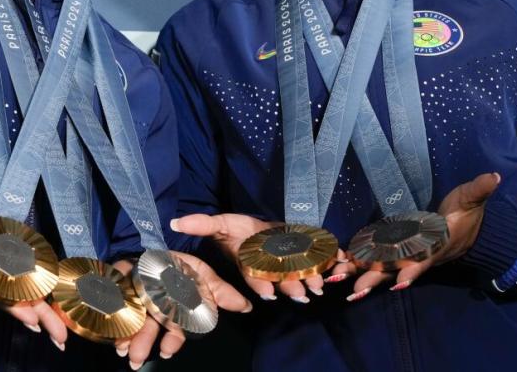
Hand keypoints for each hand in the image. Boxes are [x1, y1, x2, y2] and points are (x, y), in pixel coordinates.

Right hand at [0, 189, 68, 349]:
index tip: (32, 319)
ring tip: (61, 333)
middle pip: (11, 299)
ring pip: (19, 294)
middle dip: (36, 316)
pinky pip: (20, 281)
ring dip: (40, 312)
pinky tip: (50, 307)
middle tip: (60, 338)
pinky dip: (35, 293)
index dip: (12, 303)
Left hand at [111, 252, 252, 368]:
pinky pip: (113, 296)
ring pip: (130, 319)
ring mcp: (136, 297)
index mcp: (174, 308)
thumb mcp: (204, 275)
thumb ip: (220, 292)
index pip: (176, 328)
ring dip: (124, 335)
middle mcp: (154, 307)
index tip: (167, 352)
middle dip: (142, 345)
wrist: (157, 250)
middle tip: (134, 361)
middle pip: (150, 328)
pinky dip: (109, 307)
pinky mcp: (120, 283)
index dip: (173, 340)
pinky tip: (106, 316)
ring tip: (119, 348)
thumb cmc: (182, 267)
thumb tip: (247, 306)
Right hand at [169, 213, 346, 303]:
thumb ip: (202, 224)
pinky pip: (317, 260)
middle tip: (302, 293)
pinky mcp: (303, 254)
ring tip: (319, 285)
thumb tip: (175, 221)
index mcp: (250, 264)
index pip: (253, 277)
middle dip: (291, 287)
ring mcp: (288, 263)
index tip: (268, 293)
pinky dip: (331, 260)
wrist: (256, 229)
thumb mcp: (220, 222)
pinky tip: (341, 260)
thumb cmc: (237, 229)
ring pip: (300, 276)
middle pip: (281, 281)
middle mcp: (270, 268)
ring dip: (310, 280)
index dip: (260, 285)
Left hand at [344, 172, 499, 301]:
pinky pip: (377, 262)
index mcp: (436, 243)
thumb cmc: (466, 214)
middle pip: (396, 269)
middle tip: (355, 290)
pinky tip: (340, 273)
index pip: (425, 258)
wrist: (467, 232)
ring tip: (340, 285)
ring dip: (362, 277)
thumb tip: (493, 176)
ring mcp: (408, 256)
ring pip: (383, 269)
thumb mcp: (471, 199)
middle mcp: (419, 255)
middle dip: (376, 279)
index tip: (400, 282)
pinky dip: (359, 267)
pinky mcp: (398, 253)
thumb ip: (479, 189)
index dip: (414, 269)